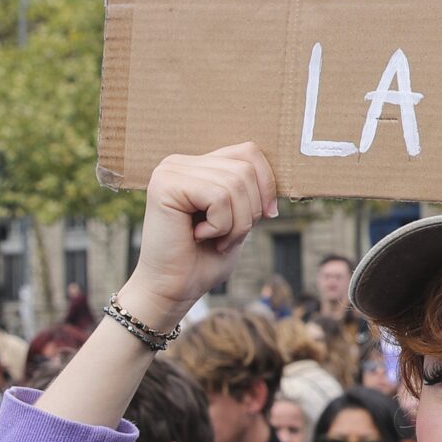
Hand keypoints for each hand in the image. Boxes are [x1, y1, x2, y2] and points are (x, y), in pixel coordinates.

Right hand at [122, 144, 278, 322]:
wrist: (172, 290)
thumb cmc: (203, 259)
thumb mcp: (239, 219)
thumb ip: (250, 193)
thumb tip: (276, 180)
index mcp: (198, 166)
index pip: (248, 152)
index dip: (266, 184)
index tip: (267, 215)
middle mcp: (181, 163)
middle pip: (245, 169)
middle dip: (250, 211)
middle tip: (228, 237)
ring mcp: (170, 171)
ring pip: (235, 184)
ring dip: (235, 223)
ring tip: (215, 239)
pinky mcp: (165, 185)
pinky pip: (218, 196)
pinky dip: (220, 225)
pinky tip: (199, 236)